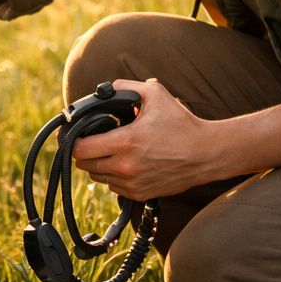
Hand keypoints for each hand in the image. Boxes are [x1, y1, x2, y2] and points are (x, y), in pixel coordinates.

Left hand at [69, 79, 224, 199]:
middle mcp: (125, 166)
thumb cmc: (182, 124)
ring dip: (98, 165)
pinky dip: (114, 177)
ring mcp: (132, 183)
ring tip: (109, 152)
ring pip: (98, 178)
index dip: (74, 142)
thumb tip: (108, 89)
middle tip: (92, 142)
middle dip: (84, 152)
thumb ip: (127, 86)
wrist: (207, 154)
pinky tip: (124, 164)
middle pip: (85, 165)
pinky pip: (114, 188)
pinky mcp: (140, 194)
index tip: (76, 136)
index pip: (80, 150)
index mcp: (125, 142)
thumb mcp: (155, 95)